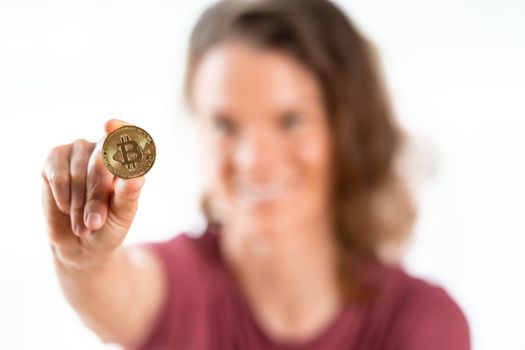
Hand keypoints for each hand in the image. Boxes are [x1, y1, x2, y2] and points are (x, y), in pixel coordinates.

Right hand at [41, 119, 144, 270]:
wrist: (82, 244)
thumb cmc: (109, 225)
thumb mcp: (122, 214)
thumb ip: (129, 194)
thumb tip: (137, 176)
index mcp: (127, 158)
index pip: (128, 135)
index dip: (120, 129)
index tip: (110, 126)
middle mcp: (104, 148)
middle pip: (101, 162)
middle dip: (97, 197)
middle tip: (95, 222)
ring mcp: (79, 149)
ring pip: (79, 172)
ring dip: (79, 204)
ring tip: (84, 225)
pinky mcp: (55, 158)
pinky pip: (57, 175)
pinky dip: (62, 197)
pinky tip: (66, 209)